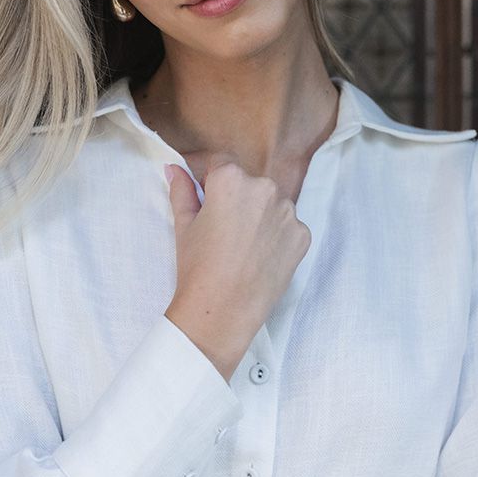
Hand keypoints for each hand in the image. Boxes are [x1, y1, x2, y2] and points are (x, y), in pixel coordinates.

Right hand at [165, 156, 310, 379]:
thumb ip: (182, 191)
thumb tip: (174, 169)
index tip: (207, 201)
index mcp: (231, 180)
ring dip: (260, 217)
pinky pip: (288, 228)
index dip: (211, 182)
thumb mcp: (184, 226)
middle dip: (238, 201)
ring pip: (271, 206)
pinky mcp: (302, 235)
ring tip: (243, 248)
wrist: (223, 311)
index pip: (221, 165)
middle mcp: (264, 188)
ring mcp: (288, 212)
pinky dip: (277, 238)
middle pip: (250, 185)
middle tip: (223, 232)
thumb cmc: (197, 268)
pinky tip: (260, 258)